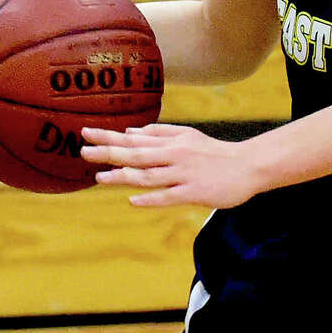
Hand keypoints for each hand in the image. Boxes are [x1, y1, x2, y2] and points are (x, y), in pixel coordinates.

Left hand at [82, 123, 255, 207]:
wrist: (248, 166)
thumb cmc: (215, 152)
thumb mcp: (189, 135)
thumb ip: (160, 133)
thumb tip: (130, 132)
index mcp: (172, 142)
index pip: (134, 139)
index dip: (109, 137)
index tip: (85, 133)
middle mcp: (175, 156)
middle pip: (137, 155)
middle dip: (109, 153)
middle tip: (83, 151)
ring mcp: (184, 175)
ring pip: (149, 176)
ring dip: (123, 176)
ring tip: (99, 177)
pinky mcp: (194, 192)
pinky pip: (169, 196)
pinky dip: (151, 198)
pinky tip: (133, 200)